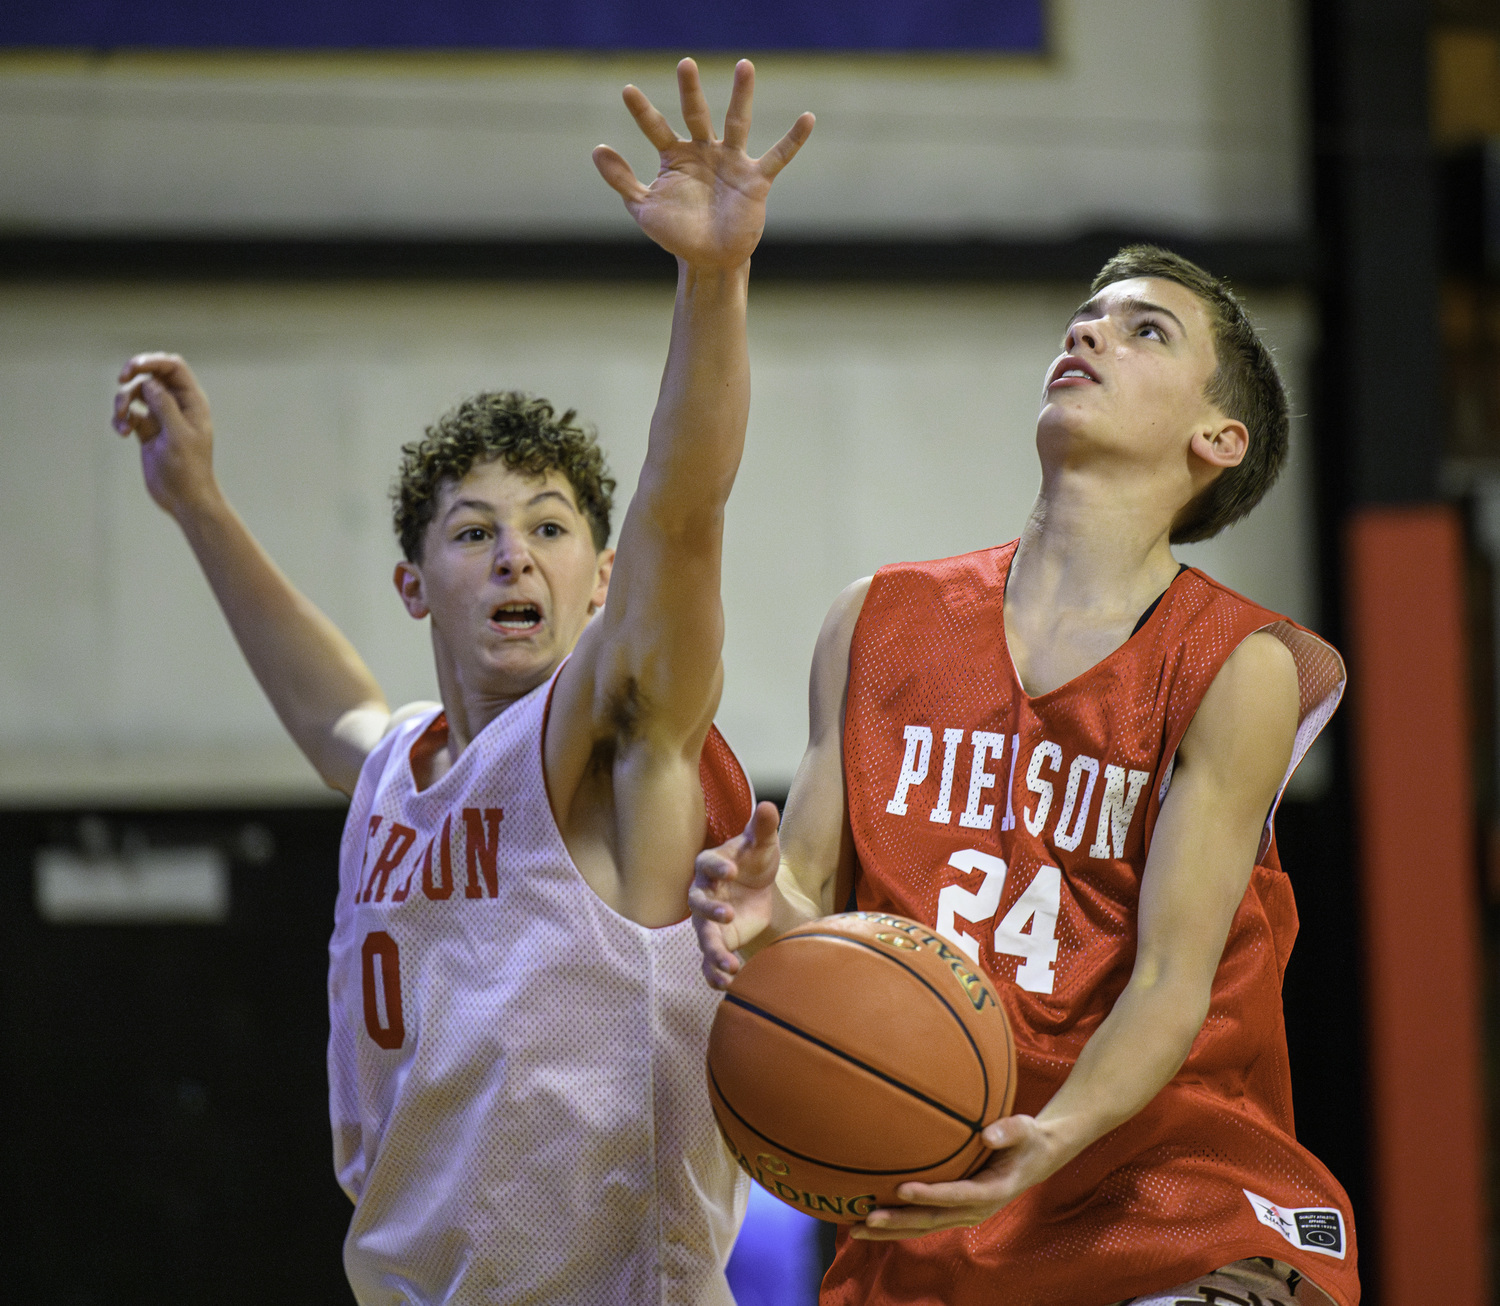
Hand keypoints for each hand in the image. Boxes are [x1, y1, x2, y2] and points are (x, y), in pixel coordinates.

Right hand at [112, 353, 218, 517]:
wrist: (184, 498)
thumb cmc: (188, 469)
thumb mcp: (177, 435)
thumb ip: (164, 406)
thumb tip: (148, 382)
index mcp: (192, 402)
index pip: (173, 367)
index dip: (152, 361)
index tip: (132, 370)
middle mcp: (177, 405)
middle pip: (152, 374)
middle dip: (134, 374)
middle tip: (121, 380)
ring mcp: (161, 417)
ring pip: (136, 393)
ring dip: (123, 401)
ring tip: (122, 421)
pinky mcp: (147, 430)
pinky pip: (128, 413)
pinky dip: (121, 418)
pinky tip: (122, 432)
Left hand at [593, 59, 813, 268]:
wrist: (709, 260)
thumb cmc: (677, 234)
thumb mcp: (643, 209)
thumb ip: (621, 180)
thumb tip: (597, 148)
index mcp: (676, 156)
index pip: (656, 127)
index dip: (642, 112)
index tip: (626, 90)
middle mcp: (704, 151)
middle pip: (697, 113)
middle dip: (690, 90)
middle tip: (685, 64)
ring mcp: (731, 162)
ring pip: (737, 122)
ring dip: (741, 96)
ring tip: (745, 66)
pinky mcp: (755, 179)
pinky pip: (777, 156)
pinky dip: (793, 139)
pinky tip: (808, 119)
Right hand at [688, 799, 781, 987]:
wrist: (758, 887)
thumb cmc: (756, 860)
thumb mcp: (763, 843)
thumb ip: (763, 827)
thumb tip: (768, 806)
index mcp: (711, 866)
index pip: (707, 865)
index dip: (716, 868)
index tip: (731, 871)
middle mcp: (703, 894)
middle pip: (697, 903)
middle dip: (710, 911)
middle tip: (728, 915)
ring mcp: (708, 920)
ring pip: (703, 936)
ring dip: (713, 950)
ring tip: (730, 964)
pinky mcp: (718, 940)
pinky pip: (708, 960)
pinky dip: (714, 973)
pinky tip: (727, 984)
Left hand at [851, 1115, 1063, 1240]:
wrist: (1038, 1158)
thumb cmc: (1028, 1139)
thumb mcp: (1025, 1128)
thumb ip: (1009, 1130)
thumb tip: (987, 1134)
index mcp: (992, 1191)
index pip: (956, 1195)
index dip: (929, 1195)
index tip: (902, 1189)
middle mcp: (976, 1209)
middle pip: (932, 1220)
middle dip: (899, 1221)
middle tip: (867, 1218)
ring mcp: (965, 1213)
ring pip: (923, 1227)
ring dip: (891, 1230)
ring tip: (857, 1229)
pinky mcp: (956, 1211)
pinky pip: (925, 1221)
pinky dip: (899, 1224)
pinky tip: (872, 1222)